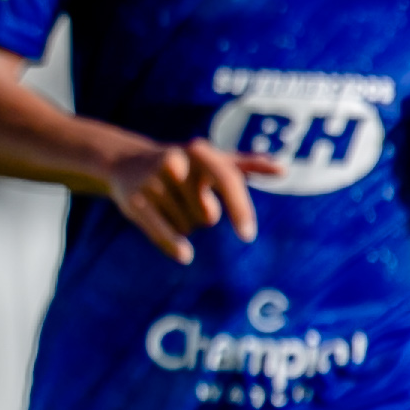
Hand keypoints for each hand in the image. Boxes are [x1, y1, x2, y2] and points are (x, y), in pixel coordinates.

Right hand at [105, 136, 273, 263]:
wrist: (127, 160)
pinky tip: (185, 256)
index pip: (227, 181)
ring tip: (167, 203)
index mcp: (200, 153)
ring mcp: (153, 183)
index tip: (248, 235)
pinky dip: (173, 244)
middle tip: (187, 198)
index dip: (240, 208)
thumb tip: (282, 170)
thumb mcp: (212, 159)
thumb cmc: (183, 162)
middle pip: (206, 214)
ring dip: (184, 225)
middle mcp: (176, 164)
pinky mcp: (135, 202)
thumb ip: (246, 165)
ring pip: (186, 226)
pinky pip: (160, 231)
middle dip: (202, 215)